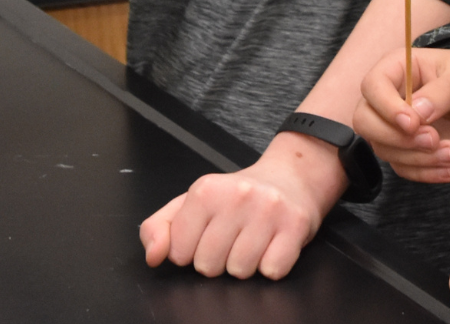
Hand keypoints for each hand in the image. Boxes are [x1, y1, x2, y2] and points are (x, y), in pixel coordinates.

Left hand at [138, 133, 345, 279]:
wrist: (289, 178)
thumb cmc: (236, 197)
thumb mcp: (192, 203)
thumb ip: (160, 228)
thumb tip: (154, 256)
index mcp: (204, 190)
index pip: (179, 252)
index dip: (190, 252)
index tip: (205, 235)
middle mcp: (237, 195)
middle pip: (208, 266)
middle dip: (217, 260)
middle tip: (231, 238)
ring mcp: (268, 209)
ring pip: (240, 272)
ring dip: (244, 264)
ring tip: (251, 240)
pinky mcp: (295, 225)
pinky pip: (272, 271)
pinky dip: (270, 265)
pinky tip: (271, 244)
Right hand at [353, 48, 449, 181]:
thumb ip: (442, 92)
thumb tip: (418, 112)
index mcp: (397, 69)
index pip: (372, 86)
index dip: (386, 107)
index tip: (413, 123)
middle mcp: (389, 98)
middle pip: (365, 122)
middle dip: (396, 138)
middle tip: (433, 139)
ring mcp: (395, 126)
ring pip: (383, 149)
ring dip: (418, 158)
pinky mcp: (408, 149)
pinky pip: (402, 167)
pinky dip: (425, 173)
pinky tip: (449, 167)